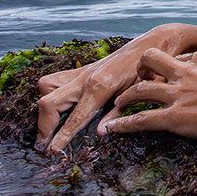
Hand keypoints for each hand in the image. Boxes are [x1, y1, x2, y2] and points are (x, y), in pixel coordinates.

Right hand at [35, 24, 187, 152]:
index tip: (52, 152)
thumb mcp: (140, 95)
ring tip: (50, 126)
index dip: (60, 138)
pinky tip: (61, 107)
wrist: (153, 44)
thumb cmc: (150, 70)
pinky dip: (52, 94)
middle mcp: (85, 78)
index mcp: (99, 87)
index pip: (73, 119)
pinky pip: (56, 79)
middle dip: (43, 125)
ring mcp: (82, 72)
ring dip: (46, 106)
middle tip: (45, 144)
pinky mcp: (83, 69)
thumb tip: (101, 132)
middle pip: (48, 102)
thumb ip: (119, 114)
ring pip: (47, 86)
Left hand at [97, 48, 196, 145]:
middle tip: (133, 81)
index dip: (167, 66)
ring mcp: (178, 95)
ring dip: (124, 98)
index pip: (177, 57)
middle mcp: (186, 73)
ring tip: (116, 106)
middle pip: (151, 59)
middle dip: (138, 68)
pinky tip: (111, 130)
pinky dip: (122, 124)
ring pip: (139, 90)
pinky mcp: (174, 118)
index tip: (161, 74)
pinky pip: (140, 119)